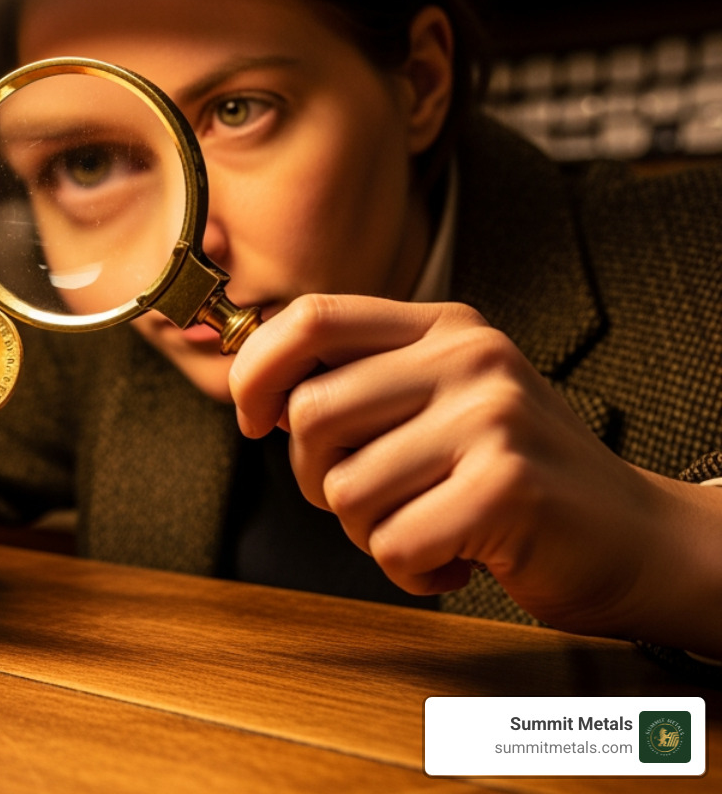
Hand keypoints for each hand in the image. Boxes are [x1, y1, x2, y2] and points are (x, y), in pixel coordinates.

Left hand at [228, 294, 719, 647]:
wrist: (637, 538)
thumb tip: (251, 390)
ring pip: (344, 489)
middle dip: (317, 479)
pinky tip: (458, 557)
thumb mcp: (439, 401)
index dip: (255, 372)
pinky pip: (394, 543)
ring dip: (370, 533)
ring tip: (429, 526)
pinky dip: (411, 570)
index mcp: (443, 327)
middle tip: (373, 502)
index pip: (308, 319)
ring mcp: (492, 417)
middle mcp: (468, 357)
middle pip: (310, 415)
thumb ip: (359, 384)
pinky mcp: (508, 487)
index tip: (252, 421)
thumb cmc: (512, 477)